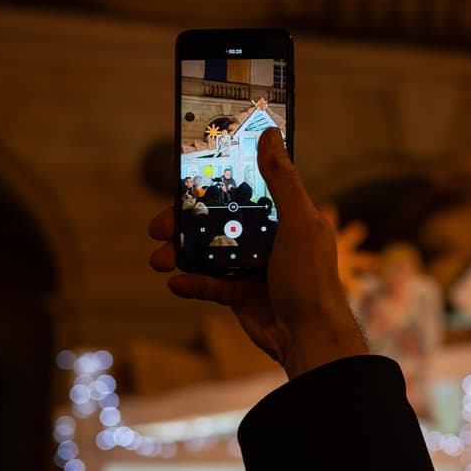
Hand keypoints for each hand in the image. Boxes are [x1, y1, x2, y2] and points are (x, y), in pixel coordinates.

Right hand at [150, 128, 366, 377]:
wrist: (309, 336)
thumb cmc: (311, 278)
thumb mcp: (299, 222)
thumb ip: (282, 180)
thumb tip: (270, 133)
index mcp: (284, 217)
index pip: (245, 190)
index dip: (215, 182)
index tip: (186, 175)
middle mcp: (267, 238)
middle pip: (217, 220)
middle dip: (184, 221)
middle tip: (158, 224)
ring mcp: (252, 267)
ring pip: (206, 252)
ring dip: (179, 253)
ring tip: (159, 258)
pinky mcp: (240, 295)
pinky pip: (208, 284)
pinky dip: (190, 283)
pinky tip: (176, 283)